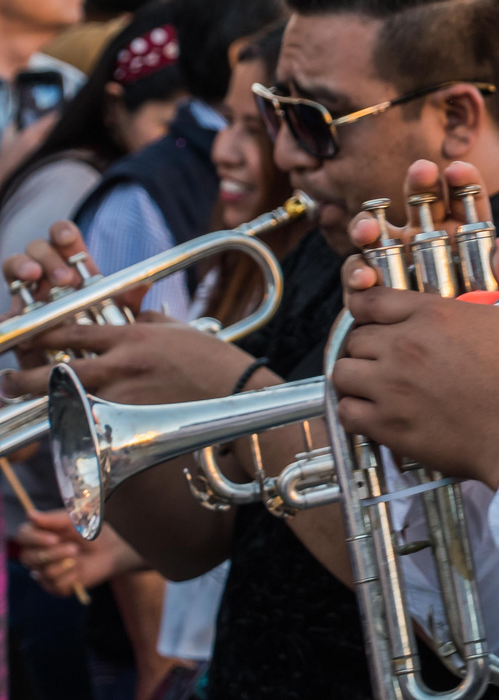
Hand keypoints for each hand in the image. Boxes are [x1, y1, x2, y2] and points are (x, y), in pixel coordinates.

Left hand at [0, 317, 274, 404]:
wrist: (236, 392)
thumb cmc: (213, 361)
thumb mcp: (180, 331)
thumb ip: (150, 322)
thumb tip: (134, 315)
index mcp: (133, 336)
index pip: (75, 331)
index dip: (43, 333)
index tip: (24, 335)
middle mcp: (122, 363)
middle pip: (58, 367)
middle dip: (25, 375)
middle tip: (6, 380)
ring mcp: (123, 393)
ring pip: (66, 396)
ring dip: (38, 399)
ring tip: (19, 402)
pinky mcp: (131, 419)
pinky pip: (90, 418)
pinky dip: (70, 421)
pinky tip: (55, 424)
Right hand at [3, 220, 148, 316]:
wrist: (86, 359)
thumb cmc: (104, 327)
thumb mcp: (121, 313)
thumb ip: (130, 297)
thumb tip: (147, 284)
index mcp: (73, 265)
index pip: (64, 238)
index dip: (62, 232)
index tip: (68, 238)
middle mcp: (47, 273)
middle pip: (38, 248)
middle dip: (48, 255)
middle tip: (64, 277)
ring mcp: (28, 293)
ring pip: (15, 265)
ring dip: (23, 266)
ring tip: (34, 275)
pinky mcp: (16, 319)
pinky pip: (4, 314)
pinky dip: (4, 316)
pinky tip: (8, 317)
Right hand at [16, 511, 141, 596]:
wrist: (111, 550)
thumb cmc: (92, 531)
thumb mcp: (77, 520)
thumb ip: (54, 519)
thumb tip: (30, 515)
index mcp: (39, 534)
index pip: (22, 536)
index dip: (34, 538)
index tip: (54, 539)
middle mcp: (37, 554)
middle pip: (27, 557)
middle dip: (53, 553)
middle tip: (74, 548)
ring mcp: (44, 571)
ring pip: (43, 572)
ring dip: (65, 563)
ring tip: (79, 556)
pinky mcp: (54, 586)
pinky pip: (55, 585)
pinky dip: (71, 575)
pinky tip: (79, 569)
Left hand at [332, 290, 498, 488]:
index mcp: (434, 315)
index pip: (372, 300)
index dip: (365, 308)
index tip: (370, 318)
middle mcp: (405, 346)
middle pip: (355, 337)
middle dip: (366, 345)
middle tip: (381, 356)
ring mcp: (393, 387)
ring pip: (343, 373)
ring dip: (355, 377)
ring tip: (372, 384)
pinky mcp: (389, 425)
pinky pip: (346, 413)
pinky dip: (354, 411)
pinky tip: (372, 412)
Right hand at [342, 160, 498, 306]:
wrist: (451, 354)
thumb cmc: (482, 315)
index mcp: (460, 232)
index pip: (463, 198)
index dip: (462, 181)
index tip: (459, 171)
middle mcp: (424, 236)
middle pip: (418, 201)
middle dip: (419, 182)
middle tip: (422, 172)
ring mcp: (394, 257)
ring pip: (376, 230)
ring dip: (370, 223)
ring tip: (371, 229)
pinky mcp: (371, 285)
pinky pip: (358, 273)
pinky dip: (356, 273)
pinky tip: (364, 278)